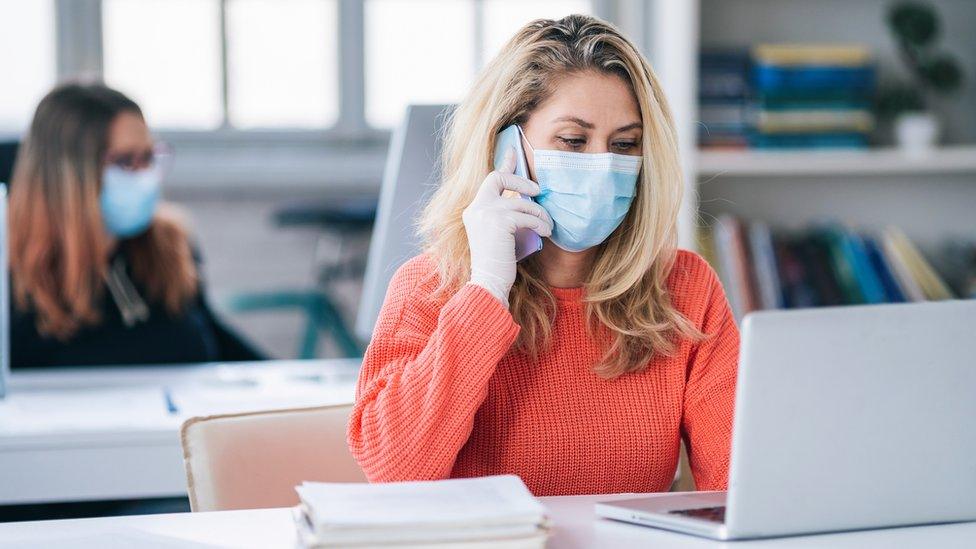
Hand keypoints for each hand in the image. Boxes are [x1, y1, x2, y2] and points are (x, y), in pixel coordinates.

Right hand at [462, 148, 552, 306]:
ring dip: (539, 212)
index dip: (504, 164)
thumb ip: (506, 215)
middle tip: (537, 191)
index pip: (489, 180)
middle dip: (520, 180)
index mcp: (474, 210)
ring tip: (548, 224)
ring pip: (520, 202)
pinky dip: (540, 222)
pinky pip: (527, 215)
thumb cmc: (497, 263)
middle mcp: (476, 208)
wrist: (488, 283)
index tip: (514, 151)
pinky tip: (547, 231)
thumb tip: (527, 200)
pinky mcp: (499, 221)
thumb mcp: (499, 234)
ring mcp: (485, 213)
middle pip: (498, 177)